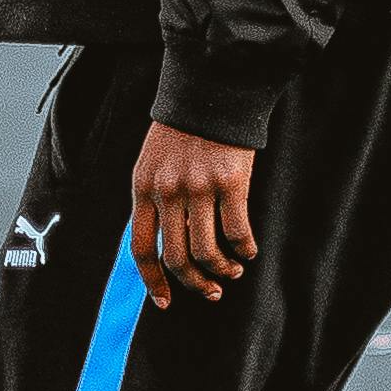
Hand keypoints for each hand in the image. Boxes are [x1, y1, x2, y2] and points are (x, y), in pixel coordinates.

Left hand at [131, 122, 257, 309]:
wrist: (210, 88)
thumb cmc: (183, 128)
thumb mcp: (153, 161)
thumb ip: (154, 197)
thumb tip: (165, 241)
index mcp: (142, 187)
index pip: (141, 248)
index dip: (153, 281)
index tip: (165, 301)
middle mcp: (167, 192)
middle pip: (177, 258)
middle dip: (195, 283)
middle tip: (212, 291)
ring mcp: (198, 188)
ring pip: (207, 252)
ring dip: (222, 270)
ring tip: (233, 271)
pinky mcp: (230, 183)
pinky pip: (237, 232)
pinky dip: (244, 249)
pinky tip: (249, 251)